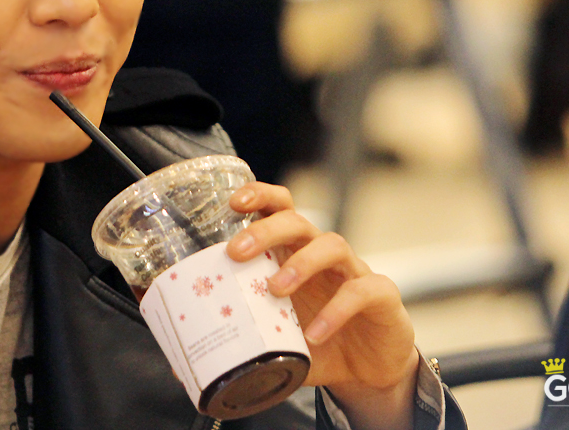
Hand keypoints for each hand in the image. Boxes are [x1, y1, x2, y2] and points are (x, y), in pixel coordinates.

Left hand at [226, 182, 418, 429]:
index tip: (232, 203)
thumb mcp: (272, 336)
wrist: (368, 372)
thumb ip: (240, 333)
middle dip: (266, 229)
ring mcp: (354, 272)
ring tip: (275, 290)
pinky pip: (361, 291)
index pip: (280, 208)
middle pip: (299, 221)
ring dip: (300, 263)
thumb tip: (187, 351)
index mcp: (295, 253)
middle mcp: (324, 255)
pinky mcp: (381, 296)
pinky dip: (336, 310)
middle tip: (238, 252)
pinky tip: (314, 333)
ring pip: (332, 245)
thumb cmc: (315, 343)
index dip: (259, 197)